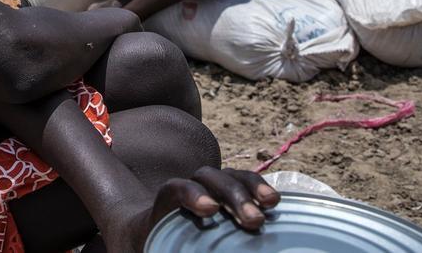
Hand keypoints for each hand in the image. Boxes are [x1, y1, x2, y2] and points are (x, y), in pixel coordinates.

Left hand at [103, 167, 278, 252]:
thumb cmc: (149, 247)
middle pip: (206, 179)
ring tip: (271, 204)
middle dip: (231, 195)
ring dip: (250, 188)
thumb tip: (176, 252)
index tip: (210, 210)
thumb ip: (160, 249)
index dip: (191, 194)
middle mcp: (186, 189)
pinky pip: (243, 184)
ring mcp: (207, 188)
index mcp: (163, 206)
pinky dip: (258, 189)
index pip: (174, 189)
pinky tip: (276, 203)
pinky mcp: (224, 194)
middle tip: (252, 221)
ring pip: (228, 176)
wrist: (145, 232)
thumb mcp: (149, 249)